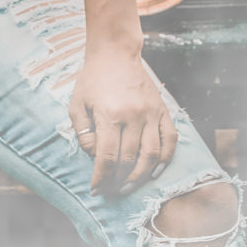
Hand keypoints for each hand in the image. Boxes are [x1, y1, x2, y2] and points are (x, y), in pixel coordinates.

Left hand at [68, 47, 177, 197]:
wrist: (115, 54)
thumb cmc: (92, 80)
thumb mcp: (76, 103)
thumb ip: (83, 133)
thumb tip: (94, 156)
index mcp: (109, 114)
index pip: (107, 156)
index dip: (101, 178)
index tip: (96, 190)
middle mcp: (133, 115)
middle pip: (130, 159)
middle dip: (118, 181)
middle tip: (111, 191)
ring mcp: (151, 113)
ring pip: (152, 154)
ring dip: (141, 176)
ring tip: (129, 186)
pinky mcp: (162, 110)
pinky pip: (170, 139)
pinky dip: (165, 159)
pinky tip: (155, 172)